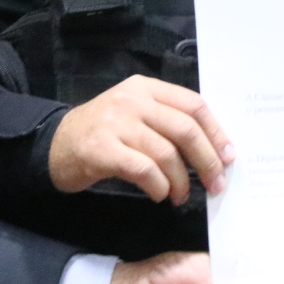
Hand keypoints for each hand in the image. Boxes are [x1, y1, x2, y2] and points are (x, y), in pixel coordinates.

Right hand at [48, 74, 233, 202]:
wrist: (54, 144)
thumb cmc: (102, 132)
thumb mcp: (135, 114)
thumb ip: (167, 121)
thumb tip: (213, 148)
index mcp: (146, 87)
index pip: (193, 104)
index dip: (216, 132)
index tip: (229, 156)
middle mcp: (132, 100)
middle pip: (185, 129)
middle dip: (207, 160)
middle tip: (216, 184)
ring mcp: (115, 123)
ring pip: (166, 153)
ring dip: (181, 181)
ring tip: (180, 196)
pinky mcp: (101, 149)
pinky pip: (144, 170)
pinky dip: (158, 187)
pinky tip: (159, 195)